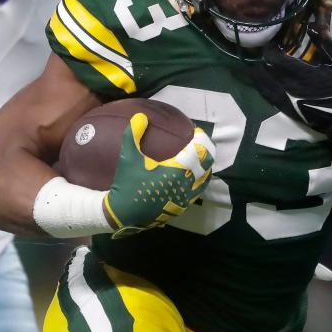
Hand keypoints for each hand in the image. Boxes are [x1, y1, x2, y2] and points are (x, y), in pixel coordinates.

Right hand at [103, 113, 213, 237]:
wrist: (124, 214)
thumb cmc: (127, 184)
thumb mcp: (128, 158)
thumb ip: (133, 135)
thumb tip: (140, 116)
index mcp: (177, 171)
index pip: (199, 151)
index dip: (201, 139)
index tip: (197, 131)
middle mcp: (187, 185)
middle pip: (207, 164)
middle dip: (206, 152)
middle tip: (199, 143)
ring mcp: (186, 198)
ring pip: (205, 180)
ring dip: (204, 167)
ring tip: (198, 158)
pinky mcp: (183, 207)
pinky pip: (197, 191)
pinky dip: (198, 180)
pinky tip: (190, 176)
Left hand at [256, 31, 331, 143]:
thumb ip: (326, 43)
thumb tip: (314, 25)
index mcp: (301, 74)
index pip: (273, 57)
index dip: (270, 47)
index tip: (273, 40)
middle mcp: (288, 87)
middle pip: (263, 69)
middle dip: (263, 57)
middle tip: (267, 50)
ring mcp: (285, 100)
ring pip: (261, 83)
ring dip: (259, 71)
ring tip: (262, 63)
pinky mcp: (286, 110)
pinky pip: (266, 96)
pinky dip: (262, 85)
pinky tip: (263, 79)